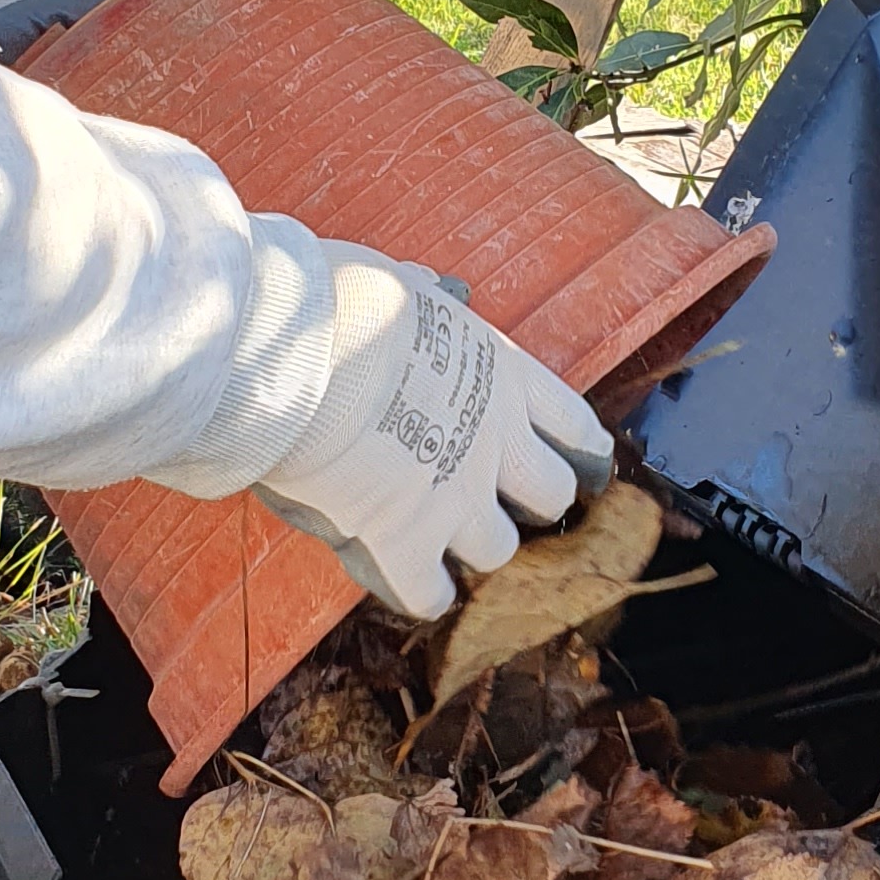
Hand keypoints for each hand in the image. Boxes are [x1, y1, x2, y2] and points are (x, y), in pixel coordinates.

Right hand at [255, 253, 613, 618]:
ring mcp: (456, 498)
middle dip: (527, 502)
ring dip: (471, 547)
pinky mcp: (405, 542)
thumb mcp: (403, 286)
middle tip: (496, 499)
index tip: (585, 463)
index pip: (573, 425)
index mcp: (503, 375)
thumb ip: (430, 300)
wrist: (295, 349)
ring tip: (442, 539)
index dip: (580, 450)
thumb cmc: (338, 303)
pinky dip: (422, 591)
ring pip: (497, 550)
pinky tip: (407, 579)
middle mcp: (495, 443)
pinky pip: (431, 593)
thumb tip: (437, 289)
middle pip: (551, 496)